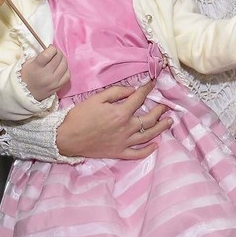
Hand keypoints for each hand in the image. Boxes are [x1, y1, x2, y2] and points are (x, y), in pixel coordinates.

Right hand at [21, 45, 69, 101]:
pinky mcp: (58, 87)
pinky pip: (67, 75)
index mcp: (36, 68)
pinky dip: (66, 69)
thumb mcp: (27, 63)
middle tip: (55, 52)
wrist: (26, 94)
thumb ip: (39, 56)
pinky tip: (62, 67)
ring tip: (59, 59)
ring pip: (64, 66)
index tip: (50, 47)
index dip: (51, 48)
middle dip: (58, 52)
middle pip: (58, 59)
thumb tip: (50, 50)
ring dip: (63, 59)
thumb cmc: (26, 76)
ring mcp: (53, 82)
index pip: (48, 54)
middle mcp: (46, 75)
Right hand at [56, 80, 172, 159]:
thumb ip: (116, 93)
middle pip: (149, 119)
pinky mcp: (119, 152)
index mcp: (121, 113)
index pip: (139, 99)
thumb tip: (132, 90)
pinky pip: (137, 153)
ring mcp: (124, 142)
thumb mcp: (96, 98)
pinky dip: (148, 150)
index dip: (147, 89)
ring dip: (161, 128)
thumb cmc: (80, 116)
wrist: (67, 138)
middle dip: (159, 110)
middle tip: (165, 106)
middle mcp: (126, 128)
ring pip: (148, 136)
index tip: (153, 83)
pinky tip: (155, 145)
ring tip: (169, 122)